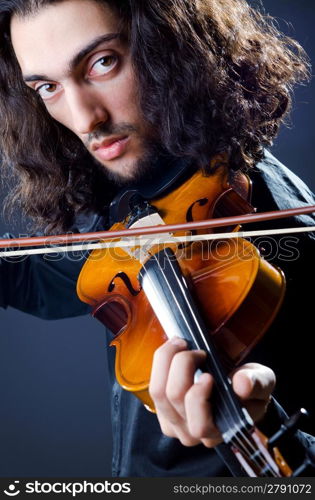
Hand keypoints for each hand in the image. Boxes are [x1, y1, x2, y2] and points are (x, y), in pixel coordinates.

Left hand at [149, 337, 275, 447]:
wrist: (238, 392)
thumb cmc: (250, 390)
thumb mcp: (263, 382)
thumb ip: (257, 383)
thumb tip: (242, 383)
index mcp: (219, 430)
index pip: (200, 424)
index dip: (199, 396)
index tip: (210, 374)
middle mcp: (193, 433)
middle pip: (173, 398)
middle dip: (182, 365)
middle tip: (197, 350)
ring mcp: (174, 423)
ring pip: (158, 391)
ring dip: (166, 360)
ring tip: (182, 344)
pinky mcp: (162, 411)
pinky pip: (153, 387)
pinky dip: (160, 364)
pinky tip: (173, 352)